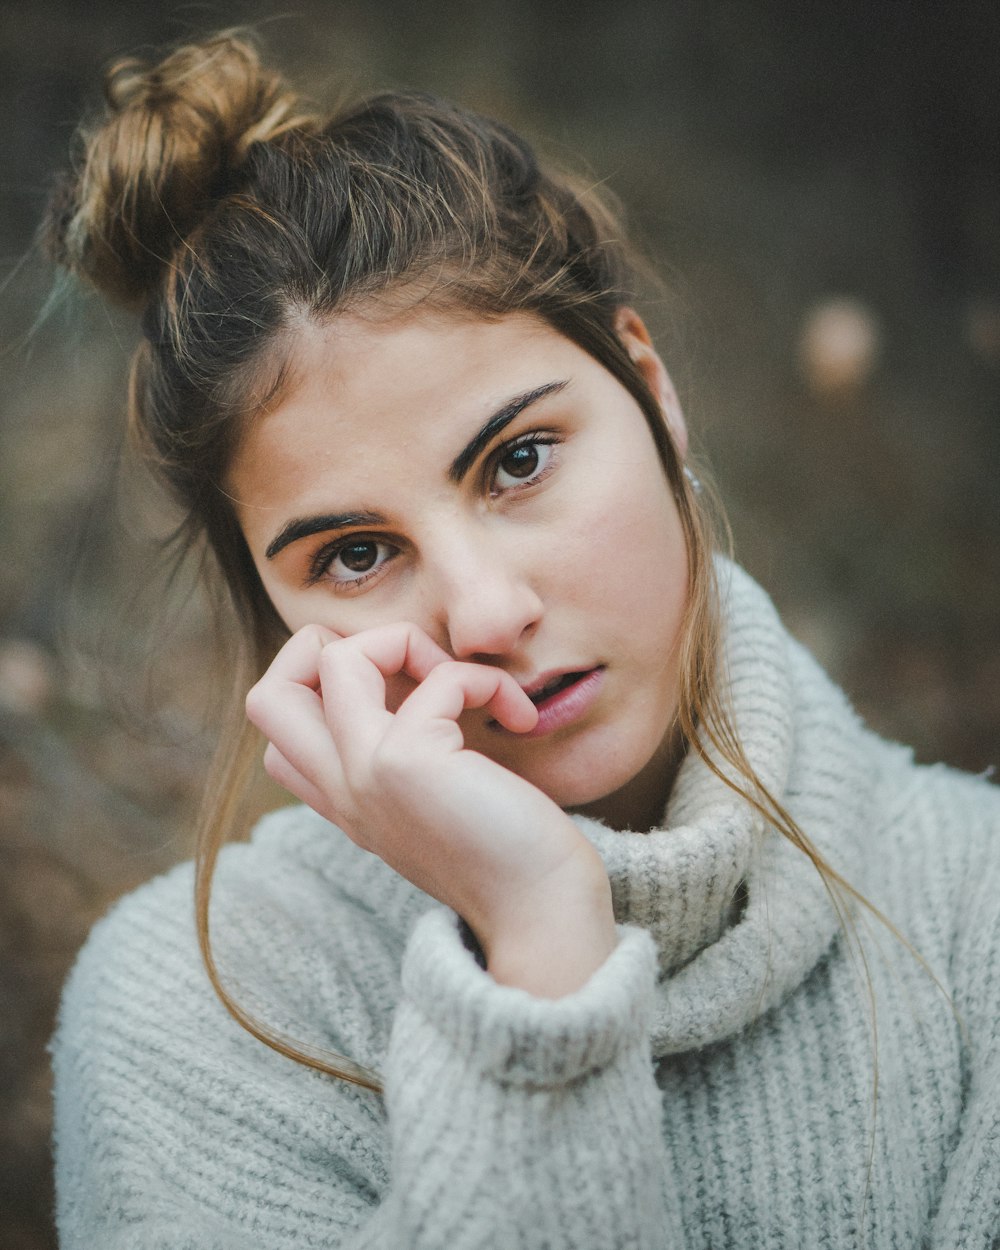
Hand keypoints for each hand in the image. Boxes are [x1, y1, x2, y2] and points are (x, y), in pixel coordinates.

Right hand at [245, 622, 616, 995]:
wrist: (543, 915)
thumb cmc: (511, 858)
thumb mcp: (436, 808)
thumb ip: (405, 764)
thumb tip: (423, 689)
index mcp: (346, 804)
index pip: (278, 736)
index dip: (325, 691)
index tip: (401, 696)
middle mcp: (344, 790)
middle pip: (266, 695)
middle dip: (326, 647)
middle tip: (400, 668)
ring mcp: (366, 774)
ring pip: (332, 659)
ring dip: (405, 643)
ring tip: (460, 682)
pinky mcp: (408, 761)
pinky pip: (438, 678)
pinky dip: (485, 679)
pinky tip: (518, 715)